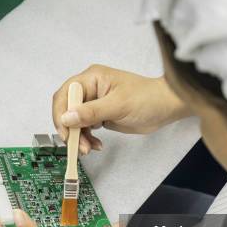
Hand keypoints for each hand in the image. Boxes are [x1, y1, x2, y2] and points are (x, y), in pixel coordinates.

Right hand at [52, 64, 190, 153]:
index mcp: (91, 78)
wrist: (165, 108)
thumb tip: (67, 117)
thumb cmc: (147, 98)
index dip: (61, 114)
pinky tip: (95, 145)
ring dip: (79, 137)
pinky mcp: (99, 115)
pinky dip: (87, 139)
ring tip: (89, 148)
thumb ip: (91, 111)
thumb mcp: (118, 105)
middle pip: (66, 110)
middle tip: (78, 146)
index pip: (65, 95)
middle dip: (70, 129)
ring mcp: (93, 103)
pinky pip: (84, 128)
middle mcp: (89, 89)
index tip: (66, 132)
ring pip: (74, 122)